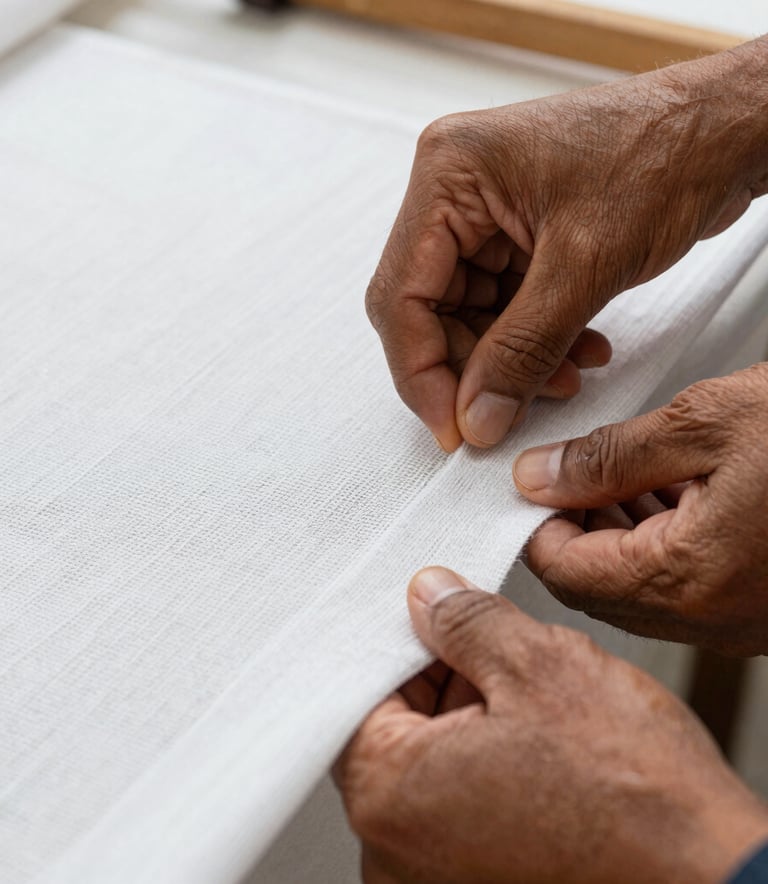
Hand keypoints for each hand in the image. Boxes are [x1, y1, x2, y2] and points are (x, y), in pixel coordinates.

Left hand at [335, 566, 767, 883]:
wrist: (709, 878)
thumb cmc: (634, 798)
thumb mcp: (541, 666)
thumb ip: (465, 622)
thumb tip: (428, 596)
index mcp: (390, 796)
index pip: (359, 692)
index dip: (403, 642)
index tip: (432, 618)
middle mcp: (397, 853)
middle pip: (393, 731)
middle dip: (439, 679)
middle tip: (492, 651)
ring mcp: (436, 876)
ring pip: (428, 768)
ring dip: (465, 721)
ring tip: (528, 702)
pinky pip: (456, 808)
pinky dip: (483, 766)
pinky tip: (534, 743)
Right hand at [366, 38, 767, 450]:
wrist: (726, 130)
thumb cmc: (665, 153)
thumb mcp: (584, 265)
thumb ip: (522, 350)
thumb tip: (477, 415)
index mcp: (449, 175)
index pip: (401, 295)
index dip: (421, 372)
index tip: (451, 427)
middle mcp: (456, 193)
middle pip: (430, 311)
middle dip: (474, 368)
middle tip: (504, 413)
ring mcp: (487, 215)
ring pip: (471, 317)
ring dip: (511, 361)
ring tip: (564, 379)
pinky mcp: (518, 235)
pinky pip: (506, 308)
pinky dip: (537, 341)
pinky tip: (578, 353)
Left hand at [515, 364, 767, 655]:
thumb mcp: (705, 423)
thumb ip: (608, 458)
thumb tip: (538, 477)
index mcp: (686, 579)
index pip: (562, 573)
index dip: (533, 525)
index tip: (527, 484)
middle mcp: (712, 619)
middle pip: (596, 589)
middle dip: (572, 529)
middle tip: (568, 470)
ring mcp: (741, 621)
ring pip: (638, 589)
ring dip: (613, 534)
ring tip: (615, 471)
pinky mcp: (764, 607)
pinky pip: (684, 587)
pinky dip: (658, 542)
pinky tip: (665, 491)